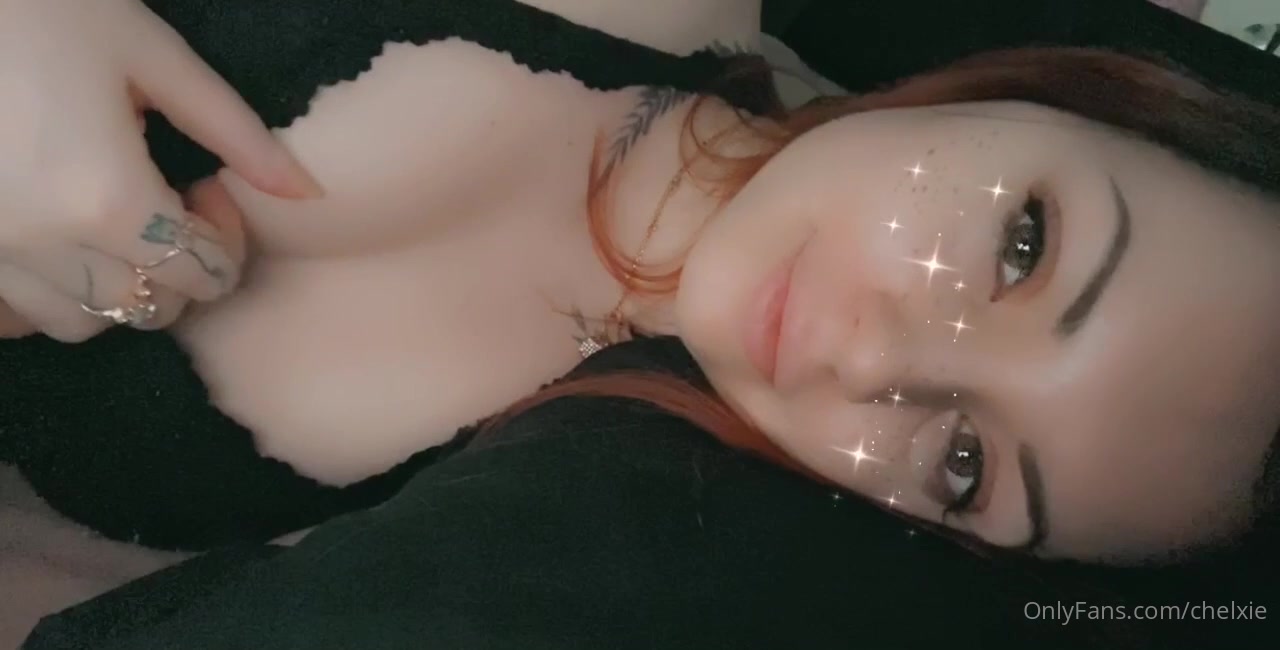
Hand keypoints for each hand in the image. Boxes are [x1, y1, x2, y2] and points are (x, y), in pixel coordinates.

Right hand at [0, 0, 320, 341]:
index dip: (226, 242)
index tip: (209, 189)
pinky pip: (16, 311)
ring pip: (79, 322)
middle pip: (147, 309)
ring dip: (117, 289)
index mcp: (109, 201)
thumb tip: (309, 194)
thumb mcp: (157, 58)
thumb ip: (238, 135)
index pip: (201, 276)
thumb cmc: (52, 11)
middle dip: (179, 271)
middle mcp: (48, 245)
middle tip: (171, 204)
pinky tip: (66, 241)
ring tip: (116, 223)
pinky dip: (53, 292)